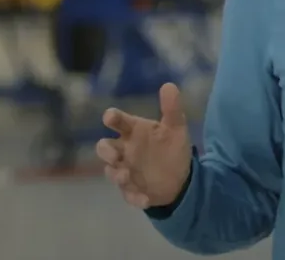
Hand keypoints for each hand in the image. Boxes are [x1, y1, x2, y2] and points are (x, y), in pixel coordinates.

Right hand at [96, 83, 192, 208]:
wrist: (180, 177)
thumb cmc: (172, 147)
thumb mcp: (176, 127)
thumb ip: (172, 108)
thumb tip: (169, 85)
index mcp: (134, 131)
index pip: (118, 122)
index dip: (112, 118)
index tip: (110, 116)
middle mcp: (125, 150)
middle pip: (104, 148)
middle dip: (106, 151)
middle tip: (116, 155)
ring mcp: (126, 170)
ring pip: (112, 172)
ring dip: (117, 175)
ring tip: (127, 176)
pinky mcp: (132, 190)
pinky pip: (128, 194)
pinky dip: (134, 197)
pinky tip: (145, 199)